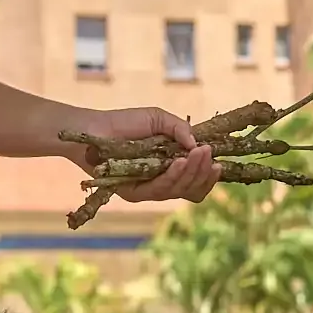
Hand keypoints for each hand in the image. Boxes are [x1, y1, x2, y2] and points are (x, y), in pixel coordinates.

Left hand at [66, 106, 218, 201]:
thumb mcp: (158, 118)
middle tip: (207, 153)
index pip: (197, 180)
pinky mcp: (134, 194)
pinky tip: (179, 162)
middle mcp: (163, 181)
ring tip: (196, 154)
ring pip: (178, 190)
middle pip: (192, 188)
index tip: (217, 162)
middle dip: (203, 171)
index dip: (209, 175)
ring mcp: (149, 189)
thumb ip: (180, 128)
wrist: (94, 129)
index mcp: (172, 167)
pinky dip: (172, 176)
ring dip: (191, 172)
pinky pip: (159, 190)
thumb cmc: (125, 123)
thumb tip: (197, 143)